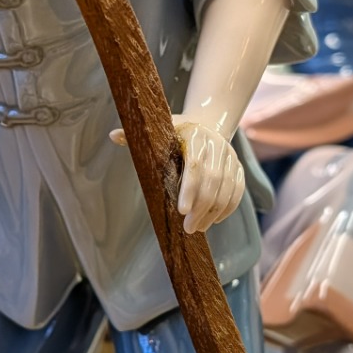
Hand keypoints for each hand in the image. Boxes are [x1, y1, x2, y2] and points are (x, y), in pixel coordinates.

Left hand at [109, 116, 245, 234]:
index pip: (195, 165)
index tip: (181, 210)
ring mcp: (231, 156)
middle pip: (214, 180)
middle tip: (188, 227)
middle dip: (201, 207)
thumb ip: (136, 136)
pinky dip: (228, 208)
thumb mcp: (159, 132)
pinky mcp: (239, 168)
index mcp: (196, 136)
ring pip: (228, 188)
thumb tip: (113, 136)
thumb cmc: (176, 133)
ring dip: (214, 212)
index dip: (190, 188)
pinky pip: (238, 191)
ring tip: (199, 228)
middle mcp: (217, 145)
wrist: (206, 124)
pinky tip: (214, 221)